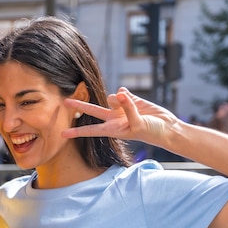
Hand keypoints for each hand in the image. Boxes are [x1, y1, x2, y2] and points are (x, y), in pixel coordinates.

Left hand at [62, 87, 179, 147]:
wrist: (166, 127)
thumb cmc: (151, 132)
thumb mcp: (138, 124)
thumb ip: (128, 108)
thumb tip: (118, 92)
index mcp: (112, 129)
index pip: (90, 130)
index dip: (76, 132)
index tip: (62, 134)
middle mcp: (113, 119)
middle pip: (92, 110)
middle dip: (80, 105)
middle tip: (65, 101)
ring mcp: (120, 108)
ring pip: (111, 97)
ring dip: (119, 99)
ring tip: (130, 104)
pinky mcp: (130, 100)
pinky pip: (122, 92)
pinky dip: (126, 93)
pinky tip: (129, 96)